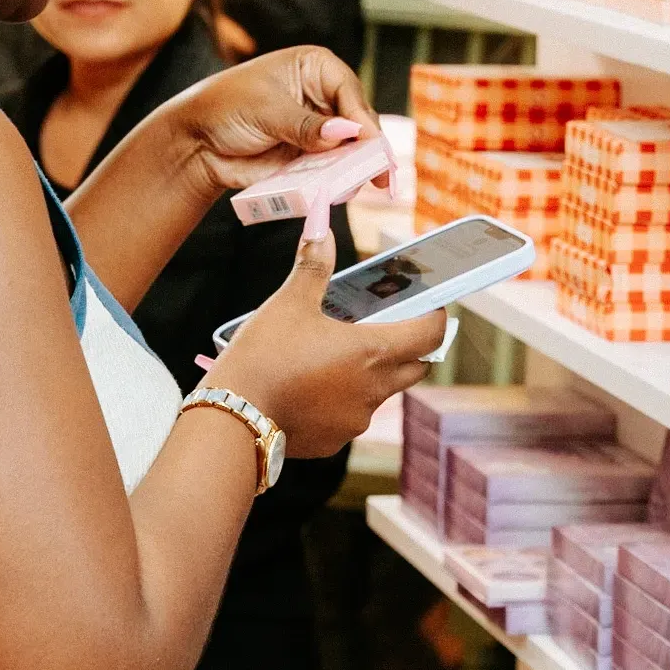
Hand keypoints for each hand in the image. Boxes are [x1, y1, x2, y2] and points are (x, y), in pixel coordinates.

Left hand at [173, 44, 384, 201]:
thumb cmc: (225, 108)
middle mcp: (323, 96)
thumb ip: (305, 125)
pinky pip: (334, 170)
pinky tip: (344, 190)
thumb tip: (343, 133)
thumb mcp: (266, 110)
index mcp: (315, 68)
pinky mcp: (313, 158)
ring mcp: (321, 129)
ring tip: (365, 184)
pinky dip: (339, 180)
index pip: (349, 90)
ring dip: (357, 166)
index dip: (360, 117)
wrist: (197, 142)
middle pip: (358, 122)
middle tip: (377, 170)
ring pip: (352, 149)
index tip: (367, 140)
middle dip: (367, 146)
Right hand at [212, 233, 445, 458]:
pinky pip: (349, 417)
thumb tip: (322, 228)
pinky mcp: (334, 441)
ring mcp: (355, 420)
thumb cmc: (265, 354)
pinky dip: (341, 401)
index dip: (435, 318)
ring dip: (371, 375)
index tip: (430, 306)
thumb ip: (313, 265)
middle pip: (414, 368)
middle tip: (388, 327)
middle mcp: (374, 390)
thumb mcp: (290, 302)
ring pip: (379, 394)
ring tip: (338, 356)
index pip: (429, 335)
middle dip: (409, 348)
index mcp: (373, 351)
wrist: (234, 416)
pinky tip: (312, 388)